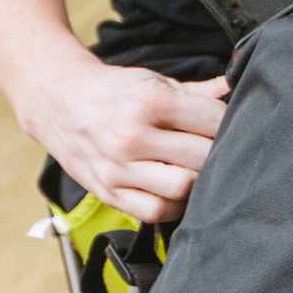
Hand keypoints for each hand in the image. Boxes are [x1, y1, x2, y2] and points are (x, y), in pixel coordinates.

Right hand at [22, 56, 229, 225]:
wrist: (57, 100)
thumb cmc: (115, 90)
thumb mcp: (155, 80)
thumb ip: (198, 91)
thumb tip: (234, 88)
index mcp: (150, 102)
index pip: (213, 122)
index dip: (230, 125)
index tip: (229, 126)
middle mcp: (132, 137)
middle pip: (202, 158)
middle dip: (218, 155)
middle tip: (219, 151)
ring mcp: (118, 168)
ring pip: (181, 189)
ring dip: (198, 183)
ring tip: (197, 171)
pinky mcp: (107, 192)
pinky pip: (154, 212)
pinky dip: (173, 206)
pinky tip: (176, 190)